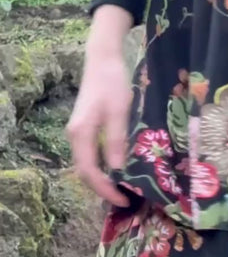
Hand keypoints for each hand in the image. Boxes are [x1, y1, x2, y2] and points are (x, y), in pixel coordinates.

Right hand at [66, 50, 131, 206]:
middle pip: (84, 170)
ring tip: (122, 187)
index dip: (105, 189)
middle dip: (102, 187)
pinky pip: (89, 152)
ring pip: (86, 162)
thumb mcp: (119, 111)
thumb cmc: (112, 81)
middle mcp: (74, 135)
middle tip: (124, 197)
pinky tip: (115, 167)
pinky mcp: (83, 125)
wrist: (102, 57)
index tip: (123, 199)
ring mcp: (77, 130)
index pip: (89, 171)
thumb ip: (117, 141)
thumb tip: (119, 172)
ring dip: (101, 178)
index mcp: (81, 133)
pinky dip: (100, 165)